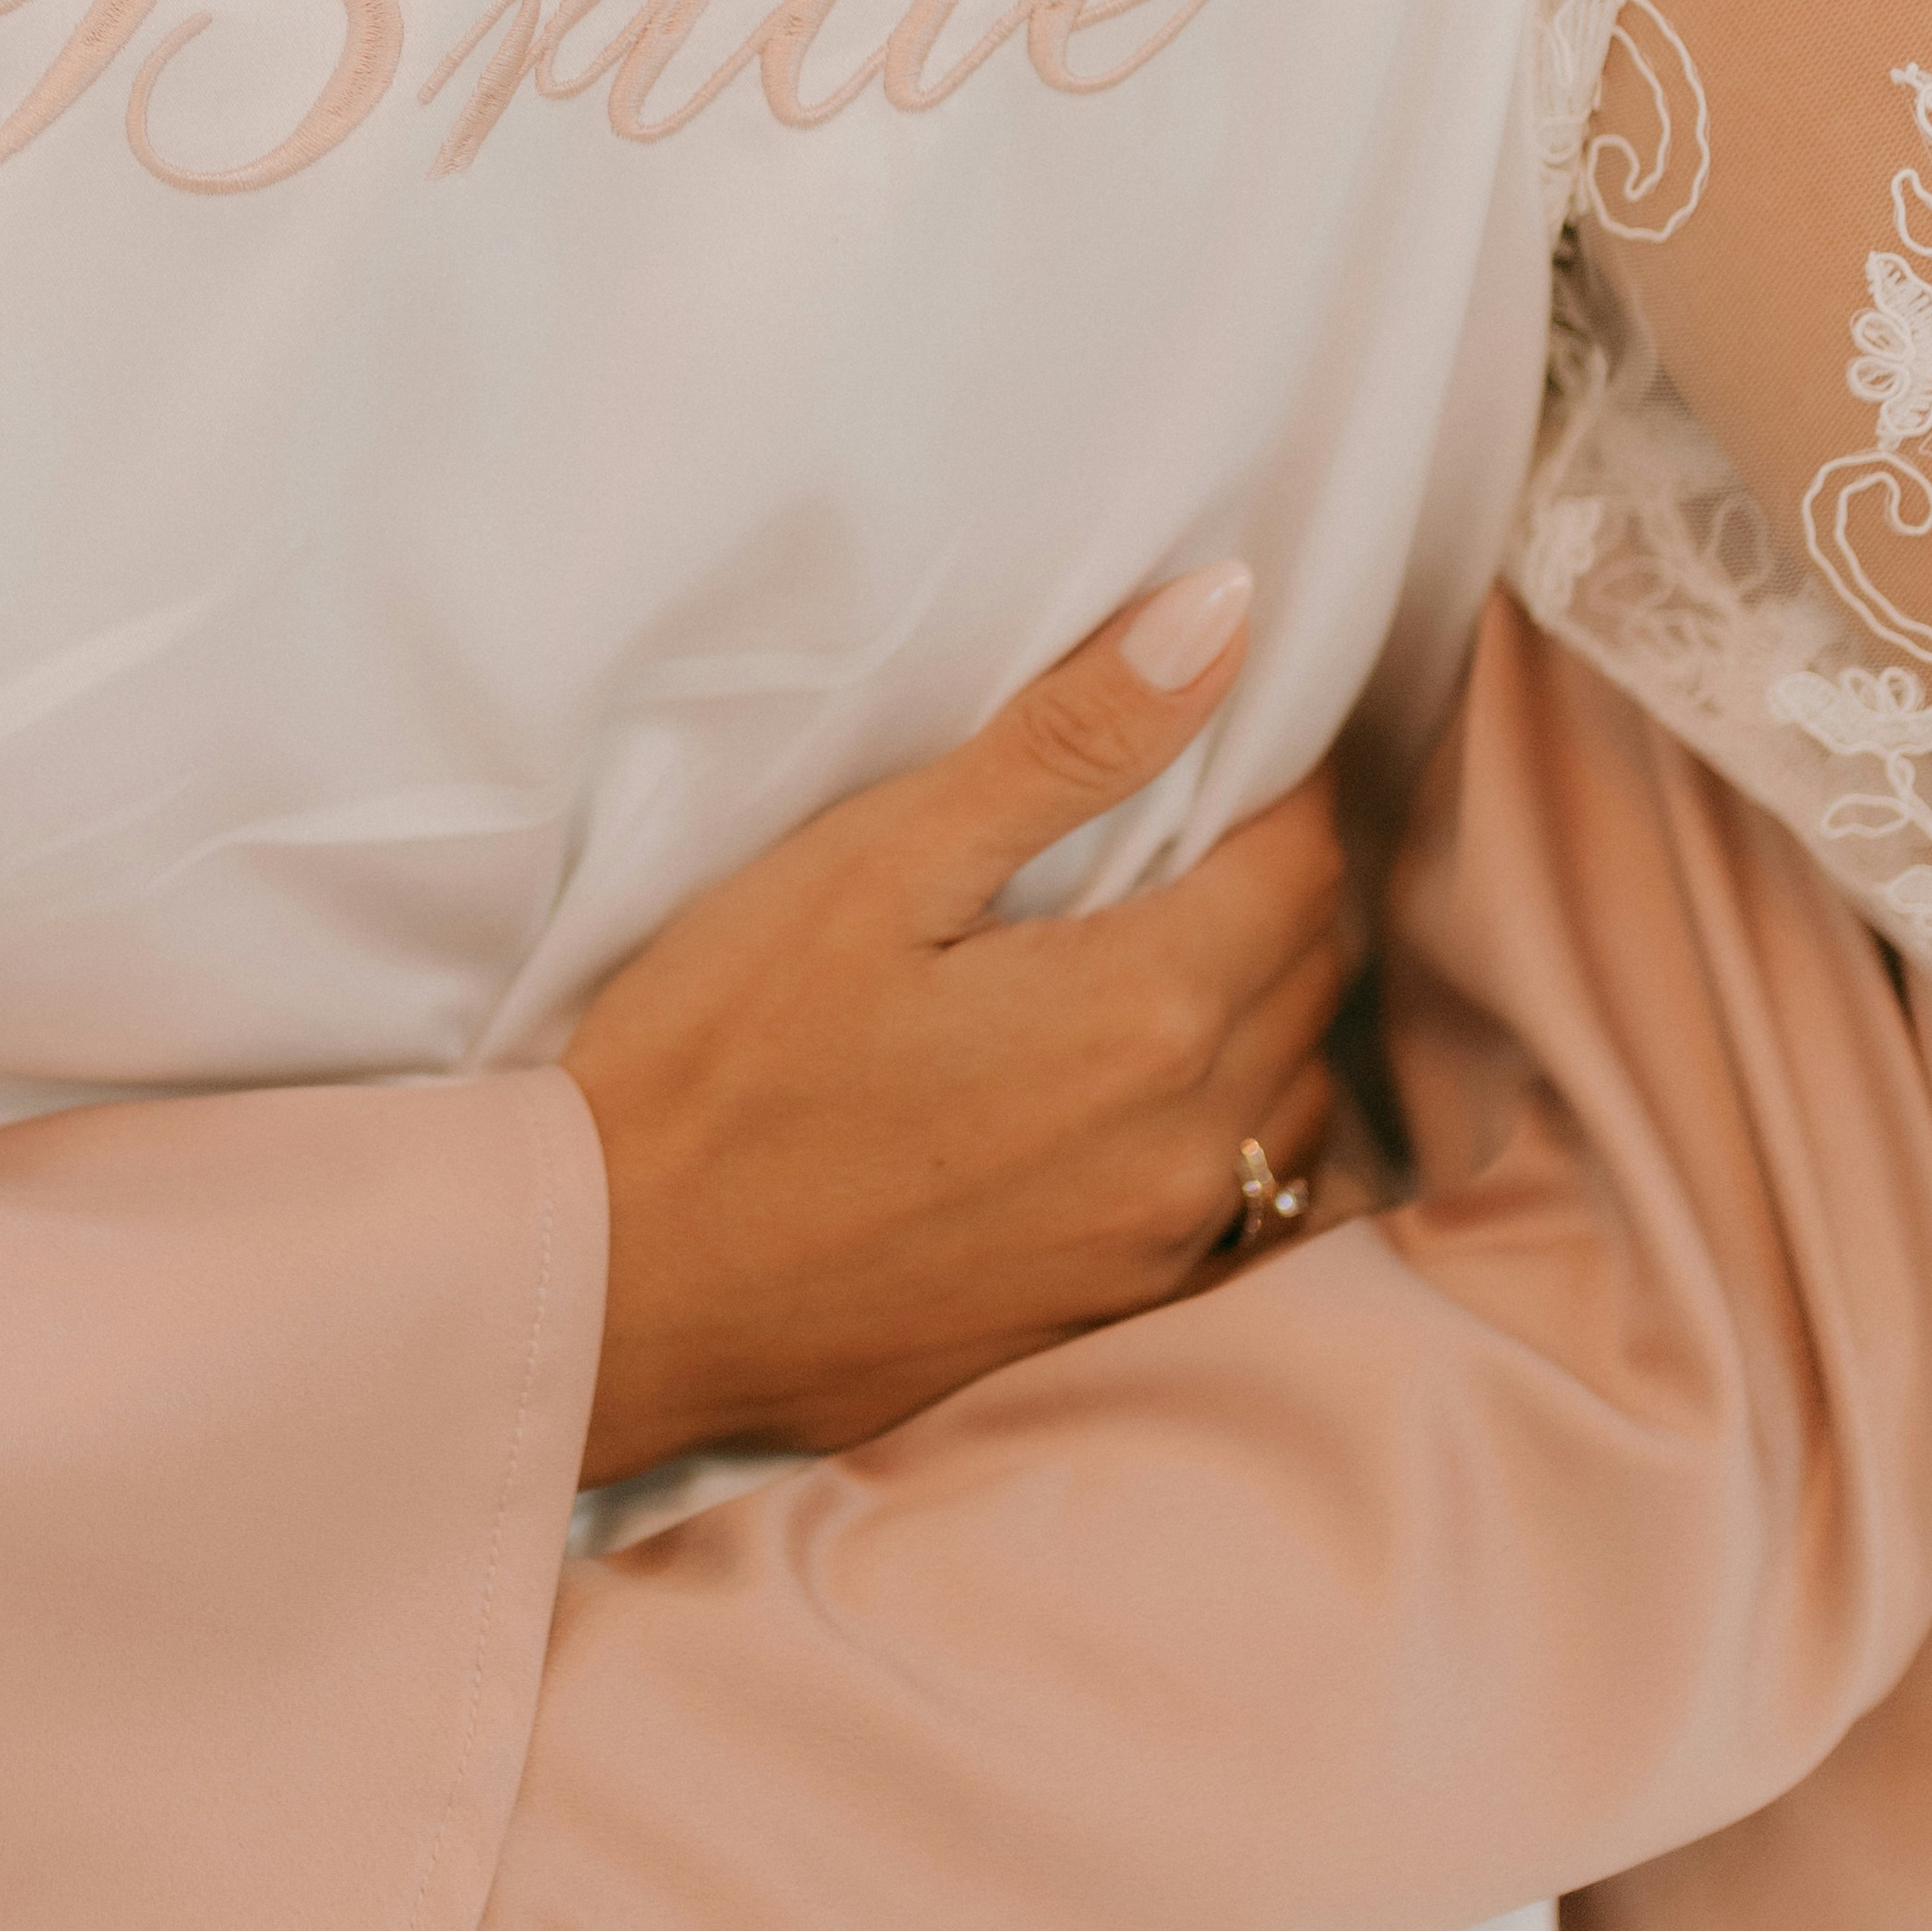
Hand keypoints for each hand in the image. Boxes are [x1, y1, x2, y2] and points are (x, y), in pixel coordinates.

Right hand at [562, 569, 1346, 1479]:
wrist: (619, 1292)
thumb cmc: (718, 1062)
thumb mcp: (875, 864)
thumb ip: (1069, 743)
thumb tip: (1226, 615)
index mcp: (1147, 1011)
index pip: (1304, 862)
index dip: (1273, 784)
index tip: (1209, 744)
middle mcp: (1186, 1143)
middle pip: (1312, 974)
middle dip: (1271, 885)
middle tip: (1177, 828)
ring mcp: (1152, 1249)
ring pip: (1291, 1098)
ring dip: (1260, 1013)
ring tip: (1151, 953)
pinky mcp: (1105, 1315)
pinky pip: (1239, 1205)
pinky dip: (1223, 1129)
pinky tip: (1128, 1096)